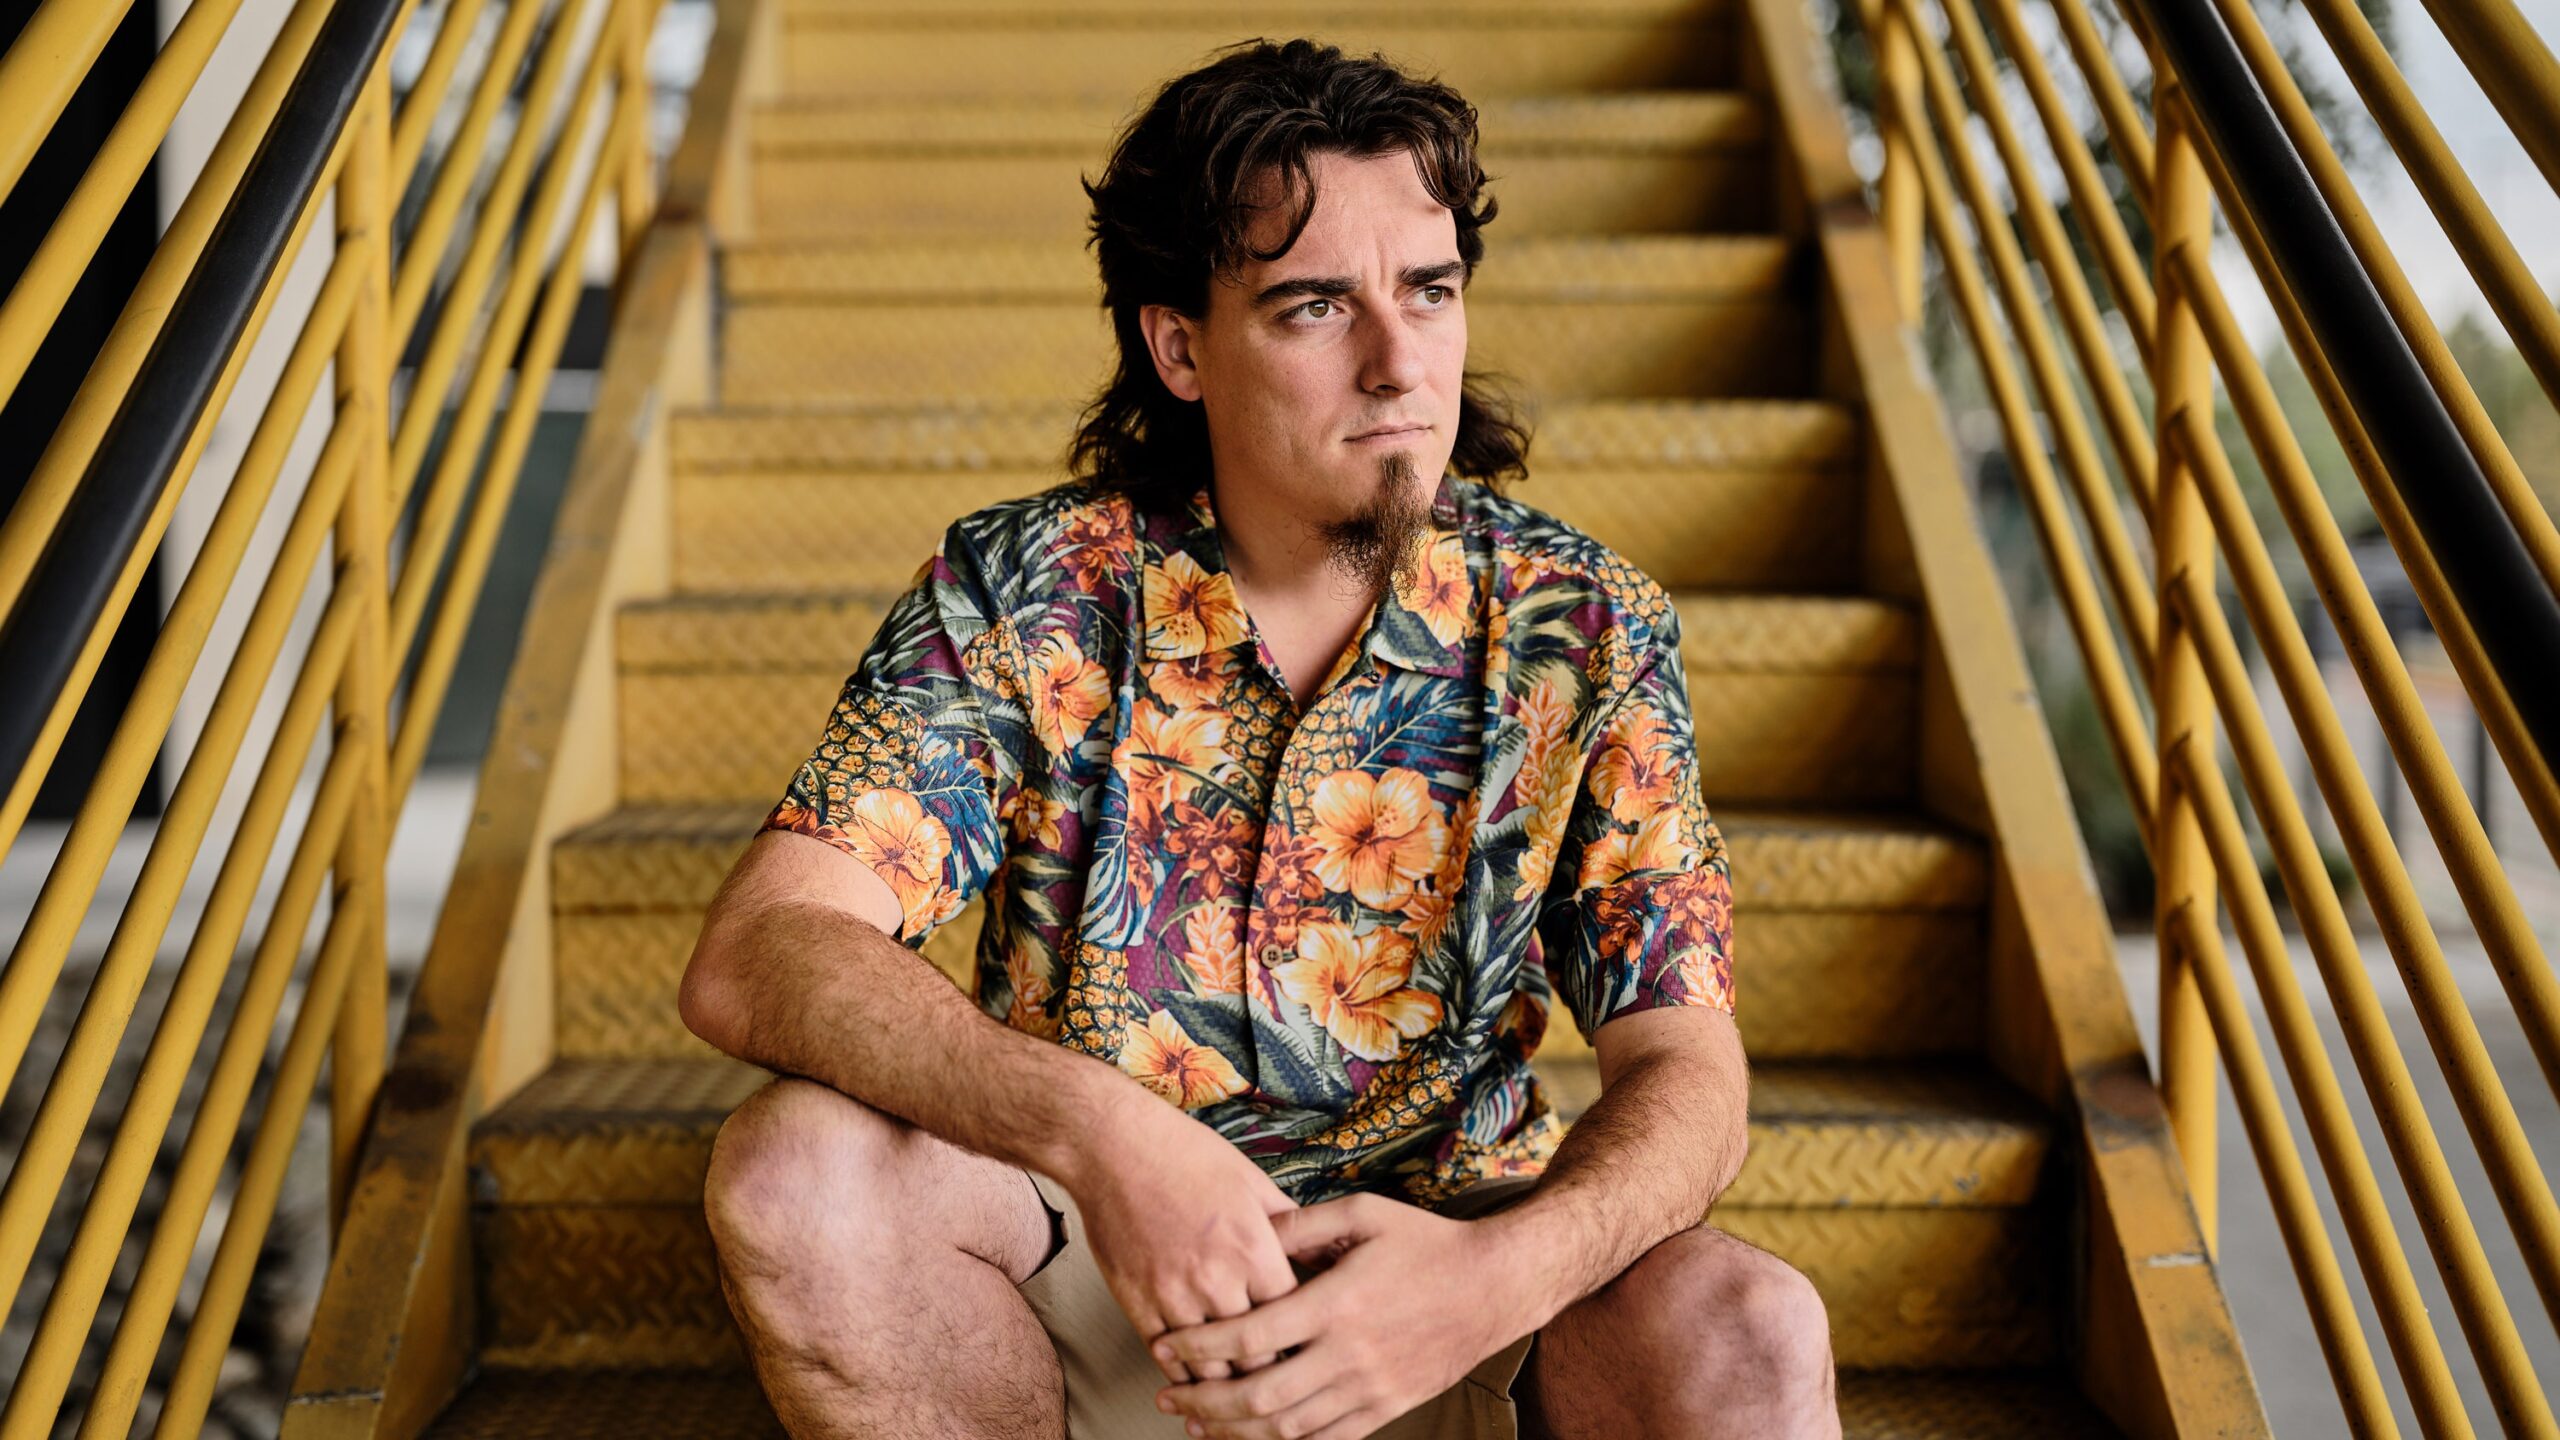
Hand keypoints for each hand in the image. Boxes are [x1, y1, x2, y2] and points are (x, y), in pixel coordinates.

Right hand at [1066, 1100, 1300, 1385]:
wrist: (1113, 1147)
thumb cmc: (1185, 1155)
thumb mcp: (1252, 1181)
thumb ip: (1290, 1225)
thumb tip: (1326, 1252)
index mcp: (1254, 1248)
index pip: (1294, 1319)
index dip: (1304, 1337)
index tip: (1310, 1346)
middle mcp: (1216, 1278)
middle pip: (1257, 1356)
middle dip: (1273, 1372)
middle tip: (1282, 1380)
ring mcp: (1173, 1295)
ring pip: (1211, 1369)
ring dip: (1229, 1384)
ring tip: (1243, 1393)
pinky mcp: (1136, 1303)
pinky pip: (1166, 1358)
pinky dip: (1184, 1373)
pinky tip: (1196, 1377)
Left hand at [1149, 1192, 1525, 1439]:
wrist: (1494, 1286)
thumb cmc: (1427, 1243)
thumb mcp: (1365, 1213)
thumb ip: (1303, 1223)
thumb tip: (1253, 1232)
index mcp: (1337, 1304)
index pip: (1250, 1336)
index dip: (1199, 1346)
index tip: (1164, 1346)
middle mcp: (1349, 1355)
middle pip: (1259, 1396)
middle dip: (1204, 1402)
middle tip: (1167, 1397)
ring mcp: (1370, 1389)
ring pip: (1288, 1429)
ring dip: (1235, 1432)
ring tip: (1199, 1424)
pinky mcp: (1387, 1409)